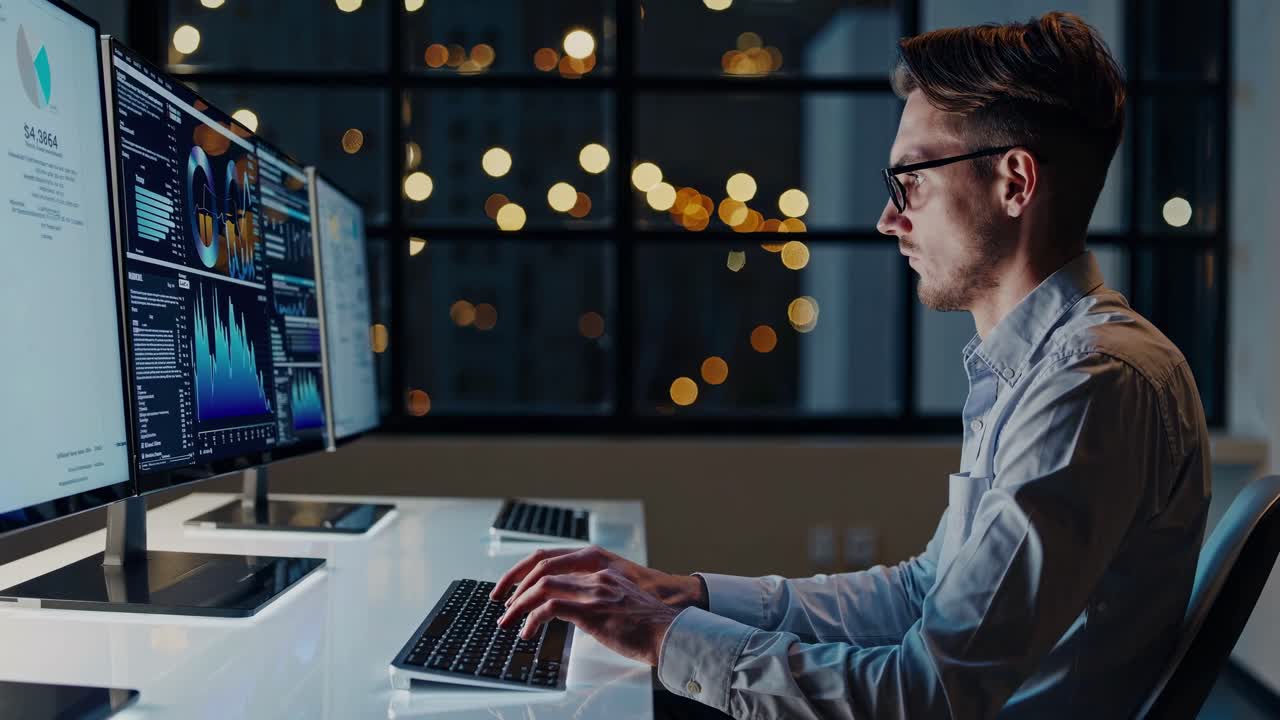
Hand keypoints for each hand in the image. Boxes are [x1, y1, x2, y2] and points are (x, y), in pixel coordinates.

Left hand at [497, 568, 677, 665]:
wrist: (670, 632)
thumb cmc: (648, 623)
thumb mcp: (618, 600)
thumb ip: (595, 596)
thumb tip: (571, 610)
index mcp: (599, 567)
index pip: (551, 559)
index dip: (525, 572)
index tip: (511, 588)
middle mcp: (594, 573)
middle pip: (541, 569)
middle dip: (515, 587)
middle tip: (502, 606)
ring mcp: (593, 590)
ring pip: (542, 587)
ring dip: (519, 605)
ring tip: (508, 621)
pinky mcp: (591, 610)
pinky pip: (550, 609)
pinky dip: (533, 620)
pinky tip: (529, 632)